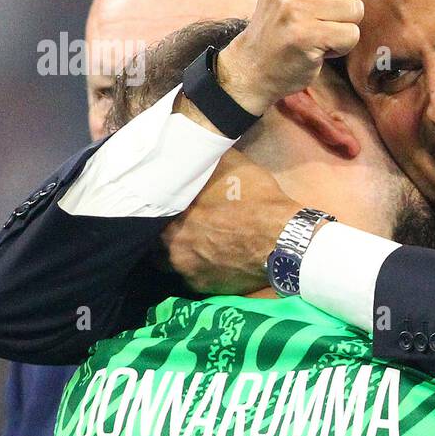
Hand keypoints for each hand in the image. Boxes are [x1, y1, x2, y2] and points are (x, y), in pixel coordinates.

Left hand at [161, 150, 299, 293]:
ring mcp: (189, 275)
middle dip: (161, 235)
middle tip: (177, 224)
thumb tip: (192, 146)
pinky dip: (199, 268)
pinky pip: (193, 278)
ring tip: (192, 243)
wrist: (285, 240)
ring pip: (170, 263)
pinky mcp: (208, 289)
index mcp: (171, 223)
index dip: (156, 210)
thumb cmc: (255, 202)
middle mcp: (172, 252)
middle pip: (154, 244)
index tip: (165, 203)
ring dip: (177, 254)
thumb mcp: (231, 166)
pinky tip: (211, 260)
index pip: (149, 217)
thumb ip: (205, 161)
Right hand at [216, 0, 373, 113]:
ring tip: (316, 30)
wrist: (256, 63)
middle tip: (317, 16)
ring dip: (343, 26)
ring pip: (356, 9)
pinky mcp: (304, 35)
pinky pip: (351, 35)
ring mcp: (293, 5)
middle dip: (345, 4)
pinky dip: (341, 46)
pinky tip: (318, 47)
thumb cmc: (285, 18)